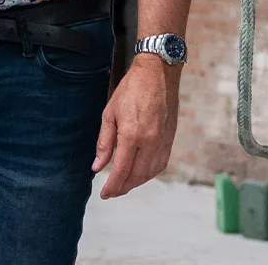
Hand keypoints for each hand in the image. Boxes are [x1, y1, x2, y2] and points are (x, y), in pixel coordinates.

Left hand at [92, 54, 179, 198]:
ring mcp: (162, 141)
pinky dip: (150, 174)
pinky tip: (141, 174)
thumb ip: (104, 143)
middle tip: (112, 192)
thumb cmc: (131, 90)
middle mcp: (150, 142)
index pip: (122, 171)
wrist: (157, 74)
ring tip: (124, 185)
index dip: (112, 186)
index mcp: (132, 135)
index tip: (105, 194)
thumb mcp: (109, 114)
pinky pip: (160, 164)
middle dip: (123, 188)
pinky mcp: (170, 139)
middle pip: (137, 176)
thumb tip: (97, 166)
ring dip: (136, 183)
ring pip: (150, 173)